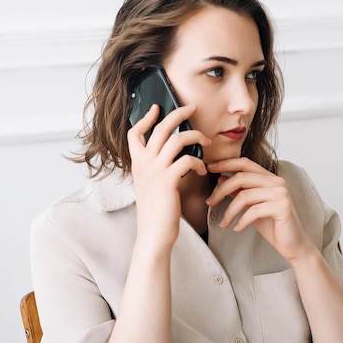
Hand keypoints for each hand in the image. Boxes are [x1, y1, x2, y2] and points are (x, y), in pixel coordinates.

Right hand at [127, 104, 210, 249]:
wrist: (153, 234)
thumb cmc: (156, 212)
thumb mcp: (149, 186)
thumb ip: (155, 169)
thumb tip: (171, 156)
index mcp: (137, 164)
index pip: (135, 133)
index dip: (146, 118)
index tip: (157, 108)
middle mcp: (143, 163)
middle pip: (161, 127)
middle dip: (179, 113)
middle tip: (192, 108)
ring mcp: (155, 171)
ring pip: (177, 139)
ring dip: (196, 137)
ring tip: (207, 141)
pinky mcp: (168, 180)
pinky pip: (188, 160)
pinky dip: (199, 162)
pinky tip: (203, 170)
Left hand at [205, 158, 313, 262]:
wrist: (292, 244)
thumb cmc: (273, 225)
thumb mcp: (251, 206)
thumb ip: (240, 191)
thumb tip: (221, 178)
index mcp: (270, 178)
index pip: (245, 163)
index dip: (226, 163)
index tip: (210, 168)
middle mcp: (277, 182)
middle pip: (241, 178)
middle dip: (221, 191)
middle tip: (210, 202)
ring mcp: (280, 193)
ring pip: (244, 196)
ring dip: (229, 211)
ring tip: (224, 222)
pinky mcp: (282, 207)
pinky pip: (253, 211)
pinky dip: (241, 221)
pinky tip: (237, 228)